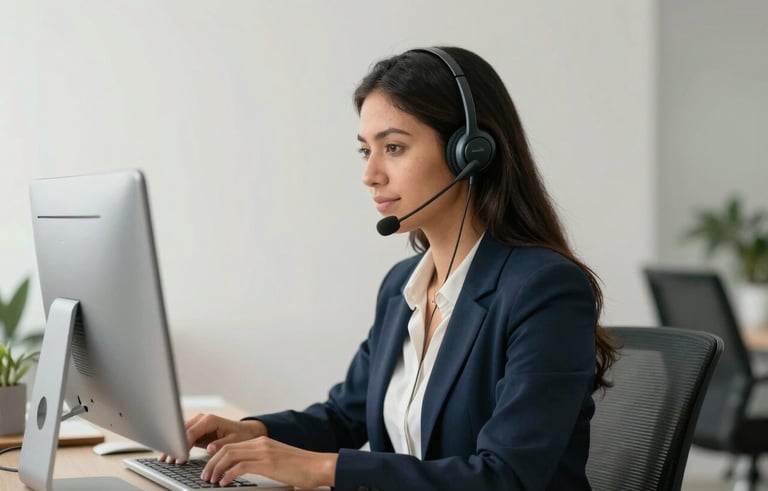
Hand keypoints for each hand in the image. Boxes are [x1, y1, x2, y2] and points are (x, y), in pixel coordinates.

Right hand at [159, 413, 266, 462]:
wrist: (244, 431)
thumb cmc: (240, 435)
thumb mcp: (234, 441)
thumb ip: (221, 444)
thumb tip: (210, 448)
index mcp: (210, 420)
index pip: (192, 432)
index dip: (184, 445)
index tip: (180, 457)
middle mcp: (202, 419)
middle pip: (182, 430)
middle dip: (174, 445)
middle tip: (167, 460)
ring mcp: (198, 424)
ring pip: (180, 433)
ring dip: (172, 445)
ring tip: (164, 459)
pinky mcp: (196, 430)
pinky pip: (183, 437)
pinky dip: (176, 446)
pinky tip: (168, 454)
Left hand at [200, 436, 336, 488]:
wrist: (319, 466)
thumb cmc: (301, 467)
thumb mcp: (277, 460)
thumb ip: (261, 461)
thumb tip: (242, 470)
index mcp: (262, 441)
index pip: (231, 444)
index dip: (216, 456)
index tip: (209, 468)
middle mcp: (260, 443)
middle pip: (226, 448)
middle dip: (211, 462)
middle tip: (205, 476)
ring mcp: (264, 452)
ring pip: (230, 455)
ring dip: (216, 469)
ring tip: (211, 481)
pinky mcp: (267, 463)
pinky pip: (240, 467)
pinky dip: (228, 475)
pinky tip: (224, 484)